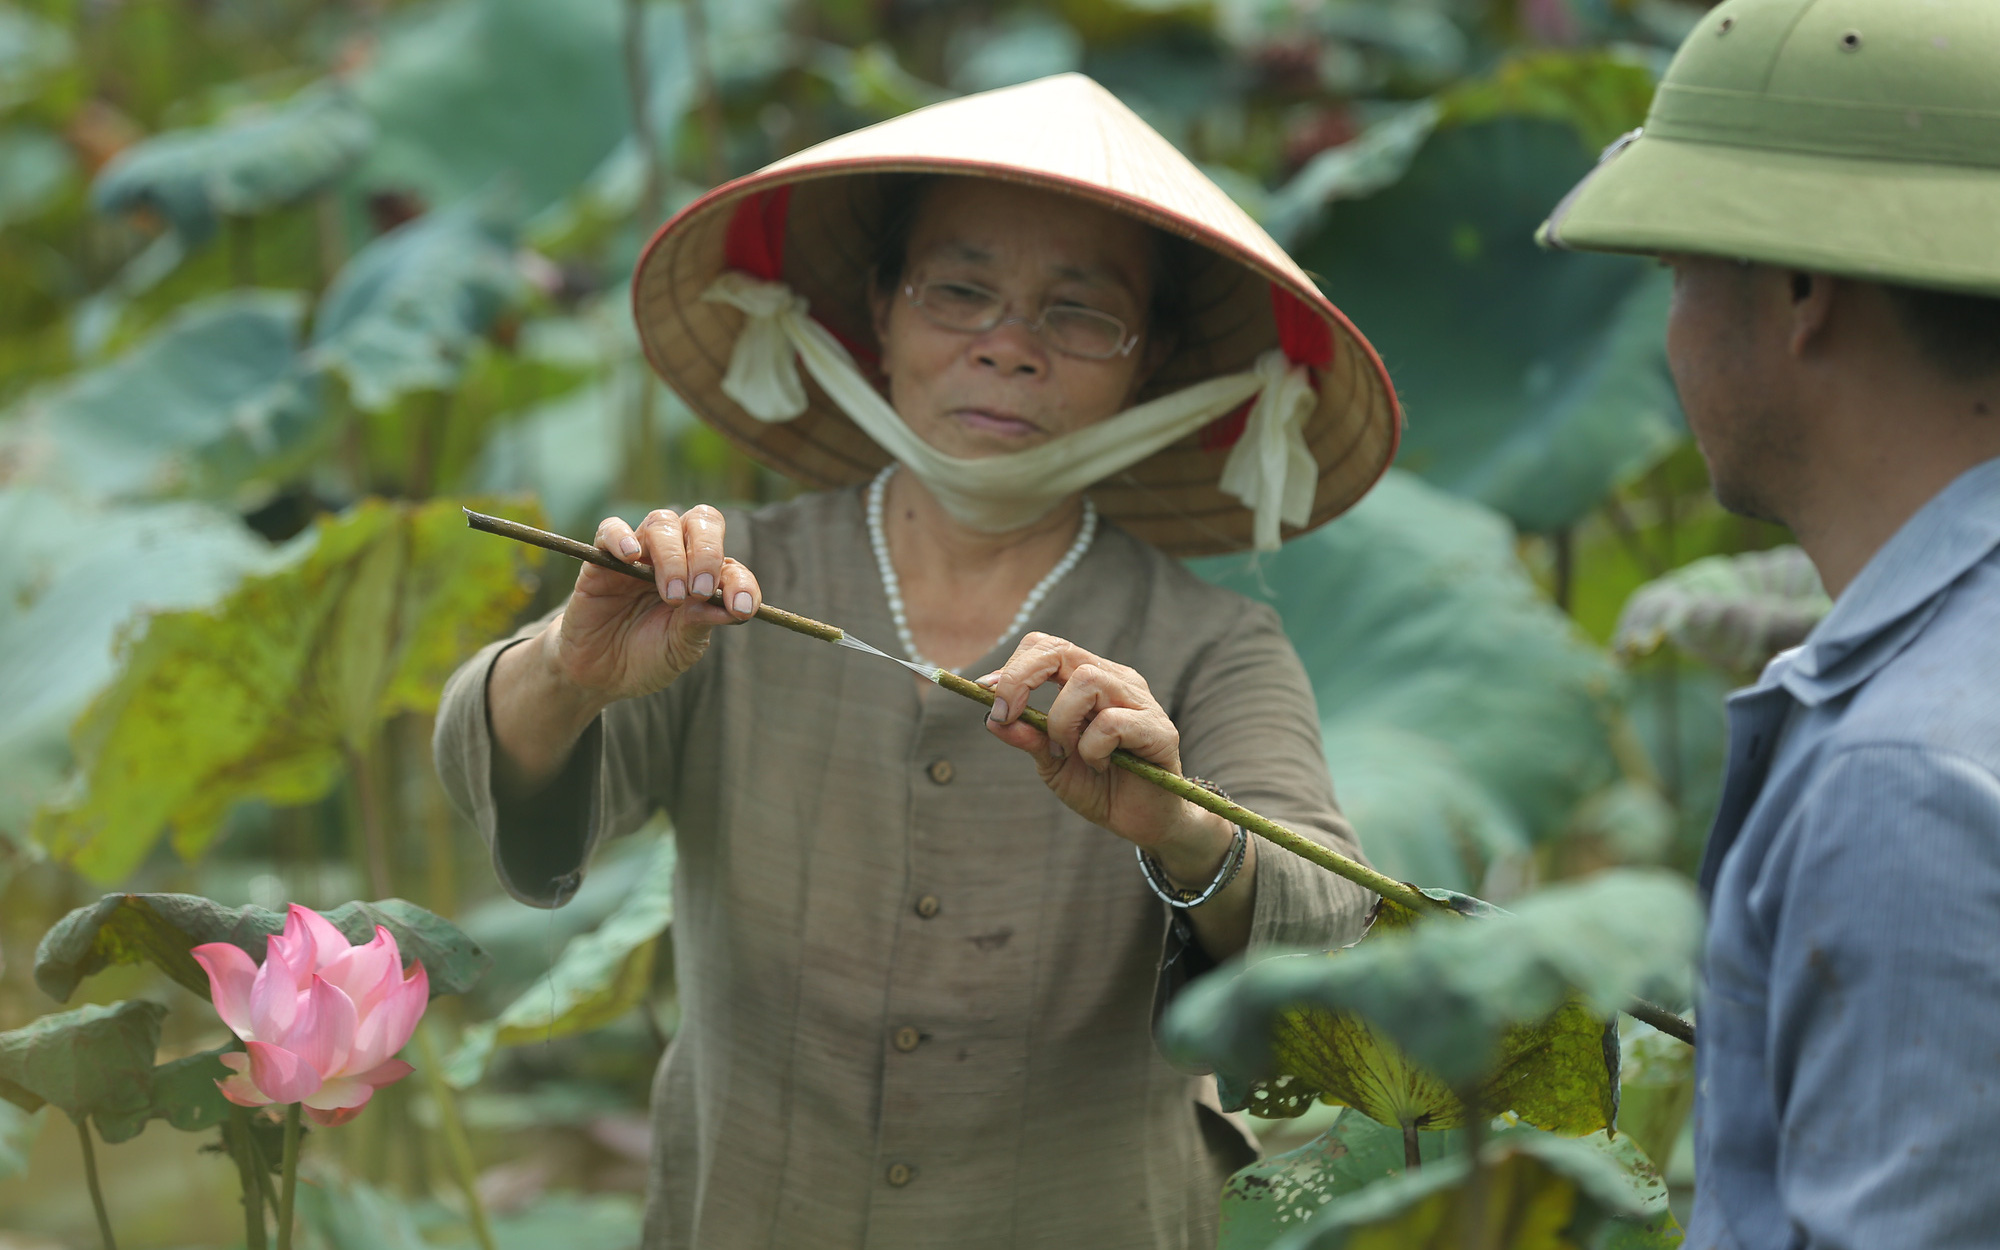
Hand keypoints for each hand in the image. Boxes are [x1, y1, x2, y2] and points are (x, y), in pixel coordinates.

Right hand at [543, 505, 762, 705]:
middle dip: (707, 553)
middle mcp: (677, 557)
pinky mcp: (602, 560)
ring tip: (671, 595)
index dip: (740, 582)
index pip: (730, 564)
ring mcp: (640, 555)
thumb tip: (729, 608)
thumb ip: (700, 624)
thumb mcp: (681, 648)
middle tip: (700, 591)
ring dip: (672, 555)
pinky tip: (630, 557)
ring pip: (662, 523)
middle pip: (701, 523)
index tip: (741, 608)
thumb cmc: (648, 657)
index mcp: (704, 578)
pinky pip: (610, 529)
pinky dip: (621, 536)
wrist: (601, 675)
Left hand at [981, 632, 1234, 883]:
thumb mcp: (1052, 763)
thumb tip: (990, 718)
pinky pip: (1112, 723)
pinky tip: (1100, 767)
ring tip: (1068, 752)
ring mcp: (1140, 701)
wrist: (1143, 822)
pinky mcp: (1159, 730)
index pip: (1048, 647)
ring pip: (1086, 682)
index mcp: (1090, 680)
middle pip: (1061, 650)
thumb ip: (1027, 738)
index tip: (988, 696)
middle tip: (1006, 714)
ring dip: (1062, 721)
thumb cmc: (1100, 786)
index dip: (1013, 667)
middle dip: (1021, 678)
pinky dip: (1092, 748)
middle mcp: (1116, 681)